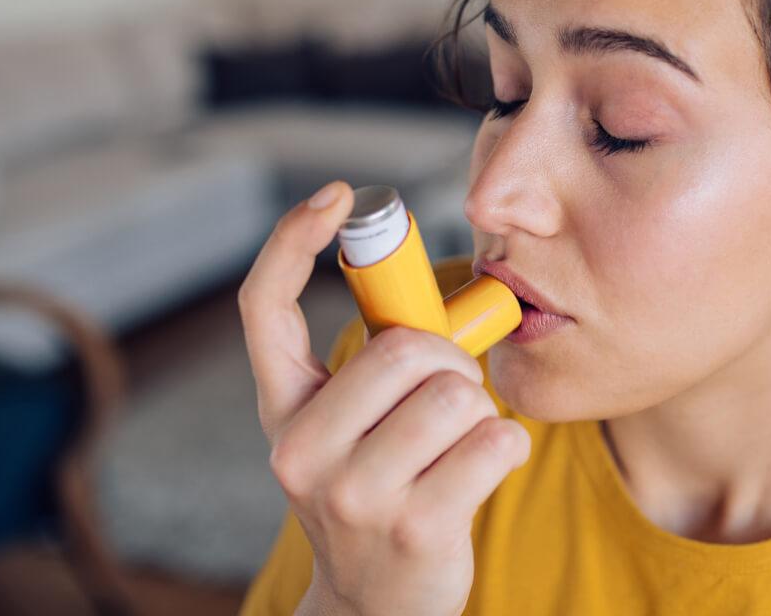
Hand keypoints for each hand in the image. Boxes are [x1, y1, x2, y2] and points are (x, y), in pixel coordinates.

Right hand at [238, 180, 530, 615]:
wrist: (377, 608)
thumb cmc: (380, 493)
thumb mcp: (351, 434)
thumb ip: (375, 371)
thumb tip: (436, 297)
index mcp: (283, 413)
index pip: (264, 309)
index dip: (292, 240)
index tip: (338, 195)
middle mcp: (298, 452)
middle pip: (404, 350)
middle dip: (449, 363)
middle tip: (448, 397)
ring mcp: (352, 495)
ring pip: (456, 396)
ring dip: (478, 412)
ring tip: (458, 446)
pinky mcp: (414, 527)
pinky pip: (495, 442)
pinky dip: (506, 449)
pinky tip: (479, 475)